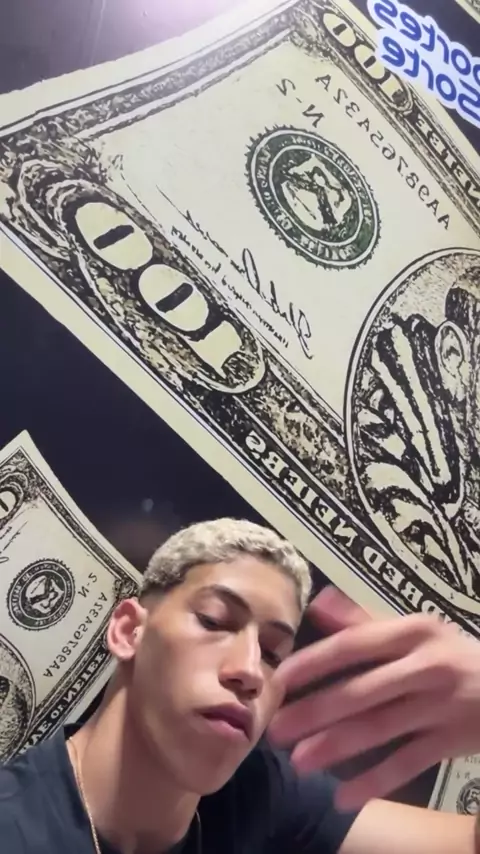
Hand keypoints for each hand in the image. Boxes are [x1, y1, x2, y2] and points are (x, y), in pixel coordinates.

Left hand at [269, 586, 479, 809]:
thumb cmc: (452, 654)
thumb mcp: (416, 630)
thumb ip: (365, 620)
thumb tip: (318, 603)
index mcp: (412, 632)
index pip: (354, 645)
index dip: (315, 662)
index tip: (281, 679)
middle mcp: (425, 666)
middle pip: (362, 691)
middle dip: (315, 711)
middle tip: (277, 729)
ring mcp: (441, 705)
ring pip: (380, 728)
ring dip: (337, 747)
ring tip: (300, 762)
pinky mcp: (453, 740)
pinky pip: (408, 763)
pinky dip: (376, 781)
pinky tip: (344, 797)